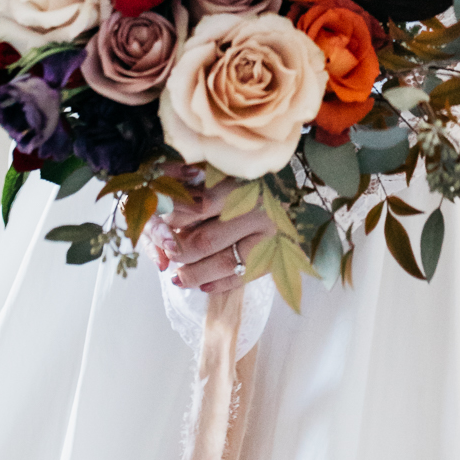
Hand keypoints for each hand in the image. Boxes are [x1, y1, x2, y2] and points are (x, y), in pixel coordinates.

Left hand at [148, 182, 276, 295]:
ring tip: (178, 277)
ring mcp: (270, 237)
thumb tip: (162, 210)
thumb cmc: (254, 180)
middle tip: (167, 252)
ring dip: (194, 274)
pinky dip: (220, 285)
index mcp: (244, 184)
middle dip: (179, 251)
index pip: (198, 206)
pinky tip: (203, 286)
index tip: (160, 223)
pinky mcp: (277, 257)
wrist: (300, 193)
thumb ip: (198, 187)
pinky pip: (243, 277)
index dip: (173, 218)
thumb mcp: (226, 173)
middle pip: (206, 240)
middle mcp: (258, 211)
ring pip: (223, 263)